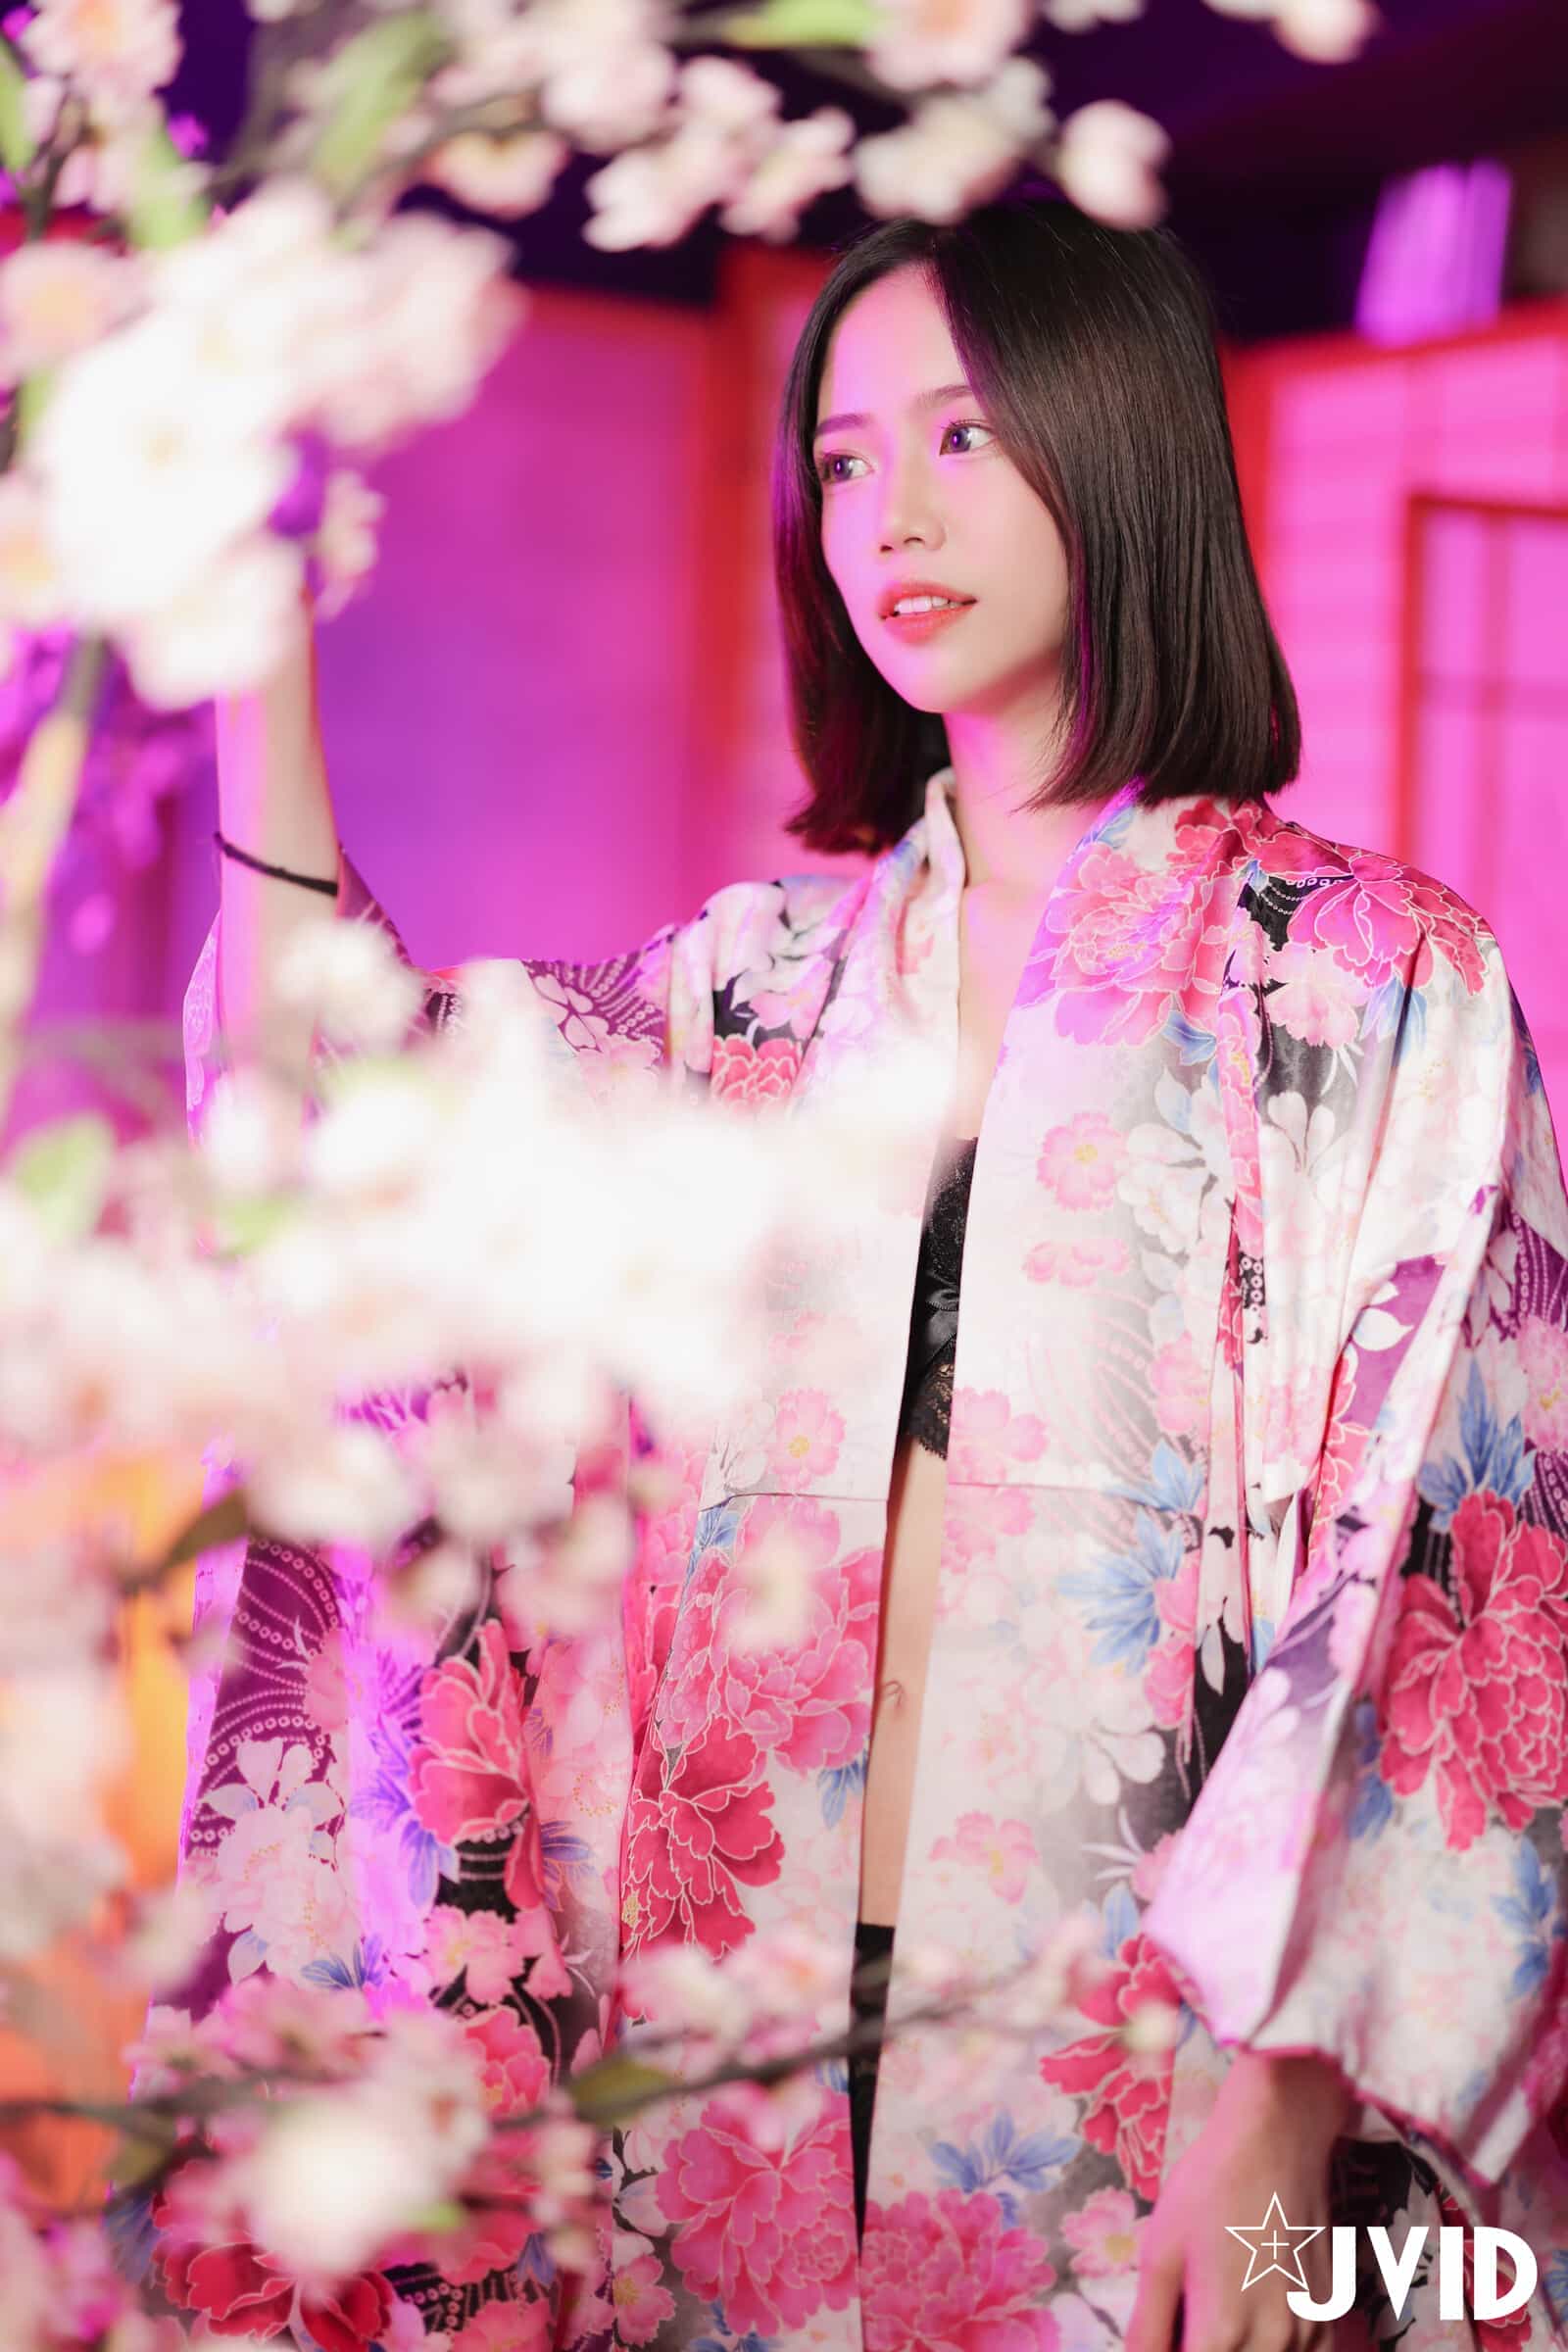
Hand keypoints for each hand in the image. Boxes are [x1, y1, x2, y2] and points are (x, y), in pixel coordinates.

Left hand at [1126, 2050, 1353, 2351]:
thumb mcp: (1160, 2254)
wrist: (1277, 2140)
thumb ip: (1148, 2328)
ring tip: (1221, 2313)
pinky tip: (1256, 2322)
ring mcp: (1309, 2333)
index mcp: (1222, 2333)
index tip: (1170, 2335)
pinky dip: (1278, 2350)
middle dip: (1201, 2347)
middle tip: (1187, 2321)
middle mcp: (1273, 2343)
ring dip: (1241, 2350)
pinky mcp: (1331, 2316)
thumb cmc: (1209, 2188)